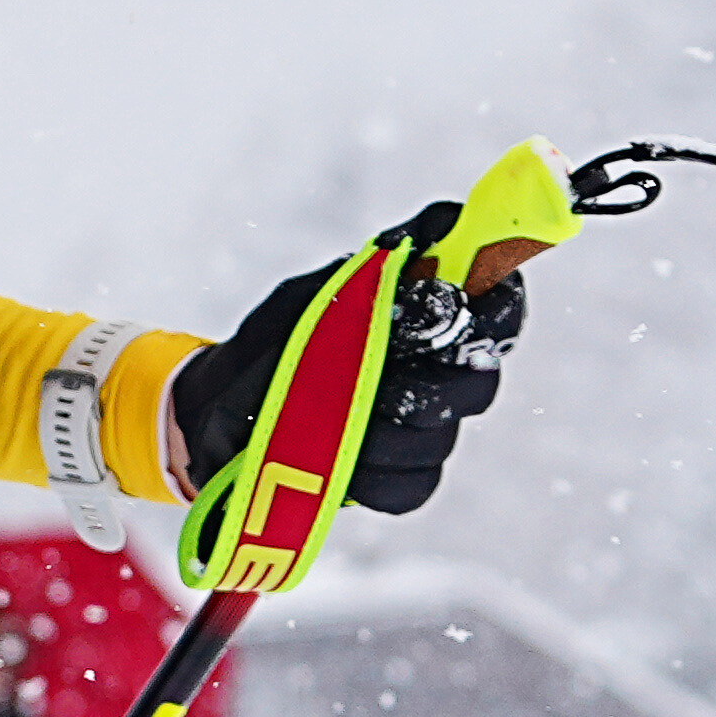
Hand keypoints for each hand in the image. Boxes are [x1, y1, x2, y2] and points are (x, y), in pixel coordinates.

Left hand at [162, 203, 525, 559]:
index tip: (469, 312)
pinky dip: (368, 474)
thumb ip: (375, 272)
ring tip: (326, 418)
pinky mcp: (403, 475)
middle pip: (481, 380)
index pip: (497, 303)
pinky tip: (333, 459)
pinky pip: (414, 484)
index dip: (498, 308)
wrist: (217, 422)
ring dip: (381, 431)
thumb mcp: (308, 299)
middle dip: (431, 385)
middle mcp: (435, 366)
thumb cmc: (266, 348)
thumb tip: (436, 232)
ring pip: (443, 437)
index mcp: (422, 313)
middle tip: (381, 379)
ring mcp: (424, 425)